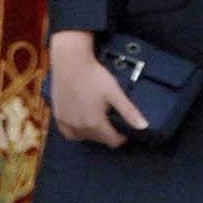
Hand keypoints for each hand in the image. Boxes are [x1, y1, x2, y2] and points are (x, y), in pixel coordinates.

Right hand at [48, 30, 148, 145]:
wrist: (70, 61)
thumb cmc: (94, 74)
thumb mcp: (115, 92)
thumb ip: (128, 111)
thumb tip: (143, 126)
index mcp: (96, 124)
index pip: (113, 141)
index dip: (121, 135)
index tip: (123, 127)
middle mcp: (81, 128)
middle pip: (99, 139)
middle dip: (107, 132)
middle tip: (109, 116)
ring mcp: (68, 124)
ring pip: (84, 137)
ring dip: (92, 131)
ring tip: (96, 116)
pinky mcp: (59, 118)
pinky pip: (69, 133)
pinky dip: (76, 131)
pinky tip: (80, 120)